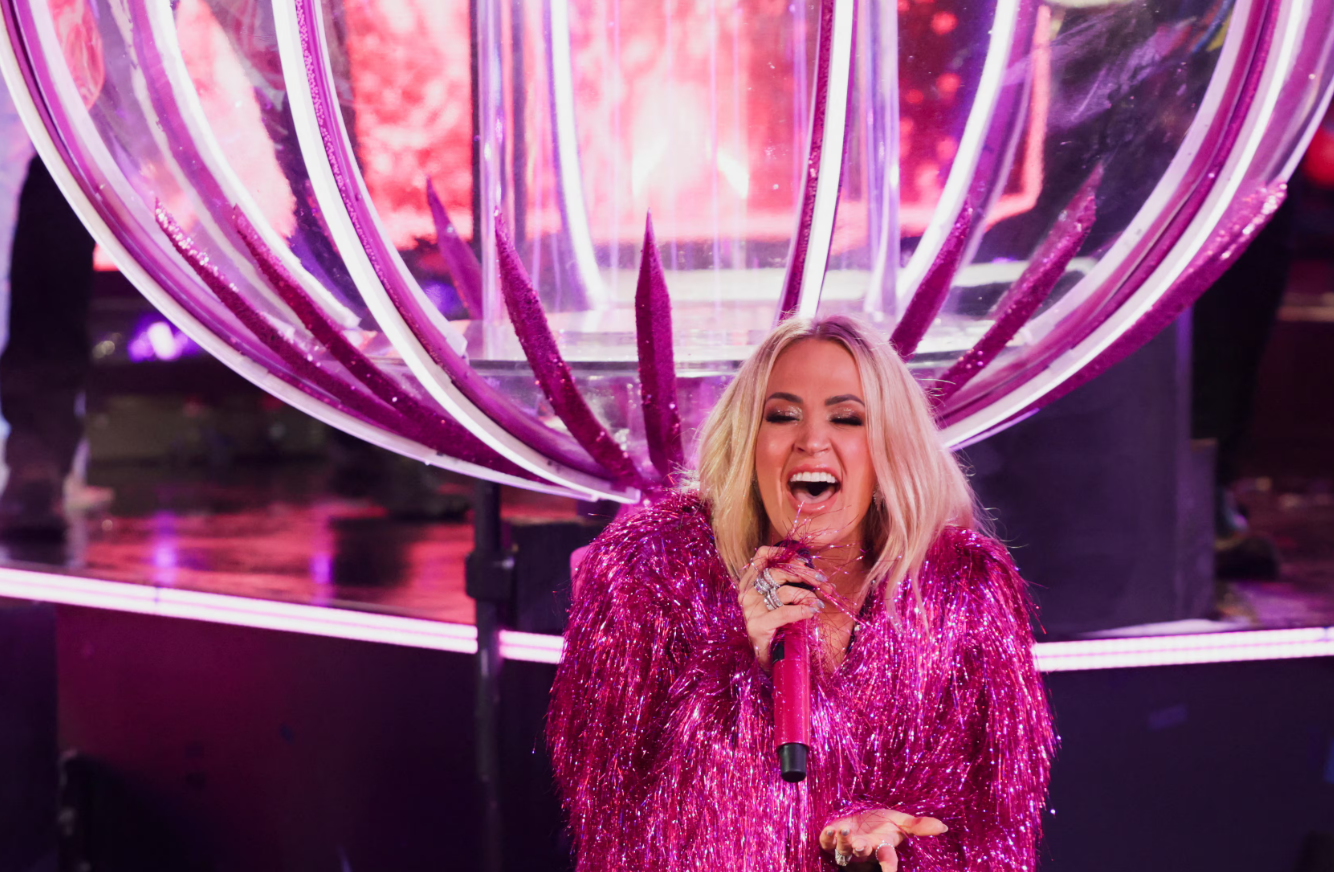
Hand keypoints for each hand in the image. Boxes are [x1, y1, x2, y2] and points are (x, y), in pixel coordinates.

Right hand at [737, 545, 830, 668]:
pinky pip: (785, 612)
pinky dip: (802, 610)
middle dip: (805, 574)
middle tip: (822, 580)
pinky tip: (813, 611)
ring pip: (784, 591)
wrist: (769, 660)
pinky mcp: (757, 626)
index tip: (804, 561)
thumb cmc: (779, 626)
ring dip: (807, 595)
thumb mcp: (782, 600)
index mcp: (750, 583)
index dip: (783, 553)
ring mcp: (750, 610)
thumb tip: (814, 572)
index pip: (762, 556)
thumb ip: (791, 583)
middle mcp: (747, 593)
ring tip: (818, 602)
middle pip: (777, 571)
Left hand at [819, 809, 947, 871]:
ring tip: (842, 831)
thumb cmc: (881, 823)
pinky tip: (828, 829)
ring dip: (843, 841)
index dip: (889, 868)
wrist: (859, 819)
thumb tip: (943, 827)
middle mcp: (864, 850)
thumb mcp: (900, 821)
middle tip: (860, 845)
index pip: (888, 860)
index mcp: (882, 847)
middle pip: (862, 853)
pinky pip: (827, 843)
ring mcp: (847, 846)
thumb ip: (918, 826)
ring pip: (844, 849)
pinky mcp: (832, 840)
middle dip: (860, 849)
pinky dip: (827, 837)